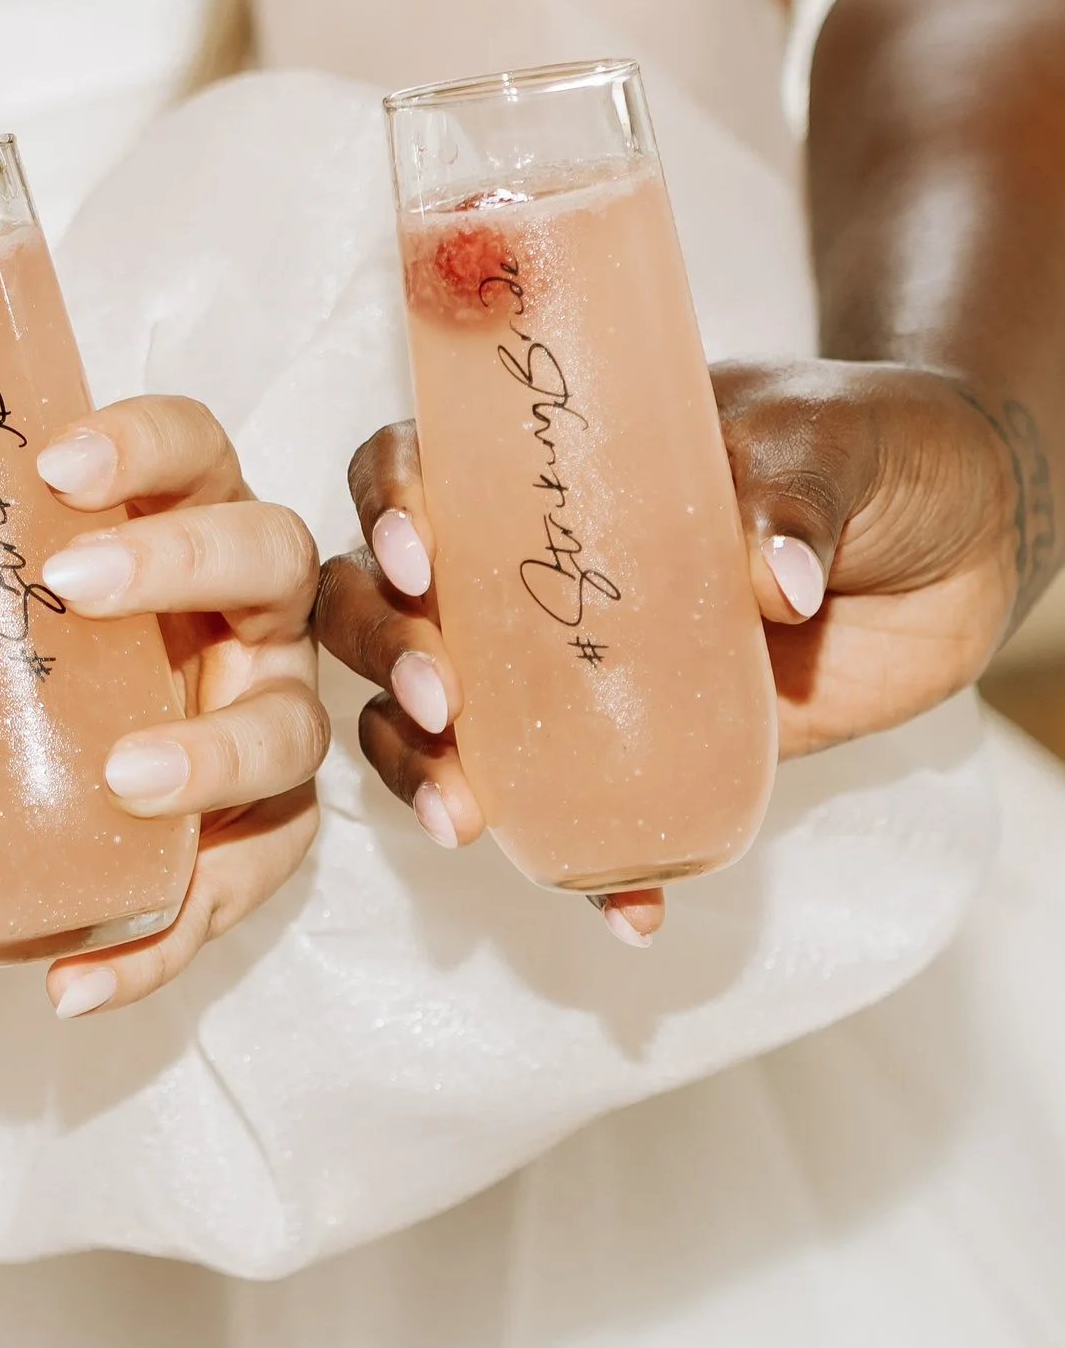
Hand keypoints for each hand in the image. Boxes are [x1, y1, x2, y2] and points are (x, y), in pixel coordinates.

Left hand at [0, 395, 328, 1015]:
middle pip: (268, 557)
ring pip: (287, 728)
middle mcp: (251, 611)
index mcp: (185, 520)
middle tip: (75, 588)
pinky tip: (74, 983)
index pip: (193, 447)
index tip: (57, 466)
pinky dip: (157, 942)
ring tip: (124, 780)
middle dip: (181, 563)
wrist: (83, 760)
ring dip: (211, 753)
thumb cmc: (30, 652)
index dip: (144, 441)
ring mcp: (268, 717)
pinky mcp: (263, 832)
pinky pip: (233, 889)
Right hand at [314, 360, 1029, 945]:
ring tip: (464, 820)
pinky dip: (585, 874)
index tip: (421, 560)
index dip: (385, 509)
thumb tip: (778, 581)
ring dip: (422, 769)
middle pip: (383, 603)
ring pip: (433, 719)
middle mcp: (525, 562)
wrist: (965, 538)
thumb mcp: (833, 436)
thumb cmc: (876, 446)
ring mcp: (566, 667)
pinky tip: (627, 911)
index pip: (415, 468)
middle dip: (384, 656)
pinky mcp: (634, 752)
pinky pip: (574, 822)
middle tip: (440, 697)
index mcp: (543, 461)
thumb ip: (794, 487)